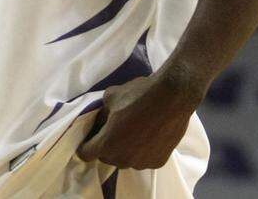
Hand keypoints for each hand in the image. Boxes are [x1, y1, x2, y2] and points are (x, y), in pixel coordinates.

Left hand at [76, 68, 203, 168]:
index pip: (85, 153)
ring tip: (132, 131)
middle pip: (106, 157)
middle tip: (112, 129)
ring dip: (124, 150)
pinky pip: (143, 159)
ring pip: (125, 160)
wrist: (172, 97)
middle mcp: (123, 159)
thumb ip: (101, 114)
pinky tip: (148, 135)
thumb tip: (100, 122)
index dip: (85, 144)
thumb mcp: (109, 98)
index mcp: (107, 144)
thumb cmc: (137, 95)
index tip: (90, 136)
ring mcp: (142, 163)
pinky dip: (142, 151)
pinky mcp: (158, 162)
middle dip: (105, 145)